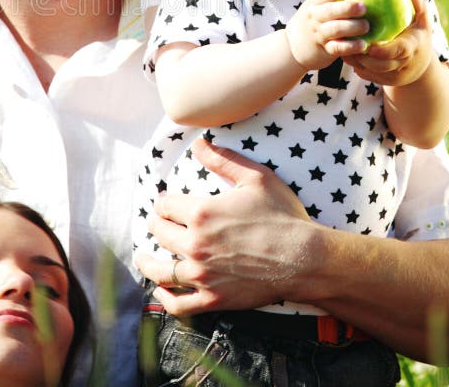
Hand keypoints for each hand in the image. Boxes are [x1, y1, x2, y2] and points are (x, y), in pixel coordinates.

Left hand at [133, 138, 317, 315]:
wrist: (305, 258)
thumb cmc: (282, 215)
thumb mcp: (255, 177)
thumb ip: (223, 159)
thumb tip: (198, 143)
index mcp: (201, 213)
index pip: (165, 206)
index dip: (164, 203)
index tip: (166, 204)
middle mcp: (196, 244)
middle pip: (160, 233)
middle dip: (156, 226)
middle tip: (158, 224)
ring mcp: (203, 275)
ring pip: (161, 270)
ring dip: (148, 262)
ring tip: (143, 257)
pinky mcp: (214, 299)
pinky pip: (179, 304)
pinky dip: (165, 299)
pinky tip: (160, 291)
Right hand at [285, 0, 369, 71]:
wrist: (293, 46)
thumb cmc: (312, 23)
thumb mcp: (315, 8)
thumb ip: (332, 0)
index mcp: (314, 4)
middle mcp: (315, 18)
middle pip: (330, 11)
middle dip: (348, 8)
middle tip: (363, 7)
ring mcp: (319, 34)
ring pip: (336, 29)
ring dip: (353, 27)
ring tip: (366, 26)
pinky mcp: (325, 49)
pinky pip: (339, 47)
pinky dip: (351, 46)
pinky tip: (363, 44)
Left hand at [342, 0, 433, 86]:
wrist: (420, 65)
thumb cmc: (418, 37)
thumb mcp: (423, 22)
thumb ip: (418, 7)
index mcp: (412, 49)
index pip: (399, 51)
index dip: (384, 51)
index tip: (369, 45)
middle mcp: (403, 65)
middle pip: (381, 65)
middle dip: (363, 57)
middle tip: (346, 43)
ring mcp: (393, 76)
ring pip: (370, 71)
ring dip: (354, 60)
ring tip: (340, 46)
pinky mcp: (384, 81)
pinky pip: (366, 74)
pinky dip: (355, 65)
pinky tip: (343, 52)